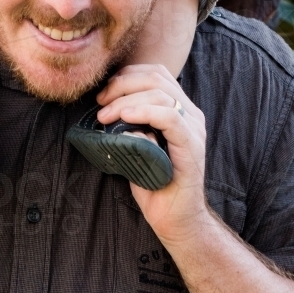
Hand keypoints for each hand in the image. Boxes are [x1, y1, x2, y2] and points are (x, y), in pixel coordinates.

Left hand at [95, 64, 208, 248]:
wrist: (175, 219)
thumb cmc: (153, 183)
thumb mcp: (136, 144)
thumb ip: (129, 122)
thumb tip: (106, 105)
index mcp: (178, 109)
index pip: (155, 73)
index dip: (126, 75)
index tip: (103, 94)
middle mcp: (190, 114)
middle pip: (156, 77)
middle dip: (122, 84)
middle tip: (100, 102)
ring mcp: (193, 128)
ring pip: (160, 93)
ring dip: (126, 99)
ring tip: (105, 116)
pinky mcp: (191, 145)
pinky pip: (169, 117)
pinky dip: (143, 111)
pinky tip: (124, 117)